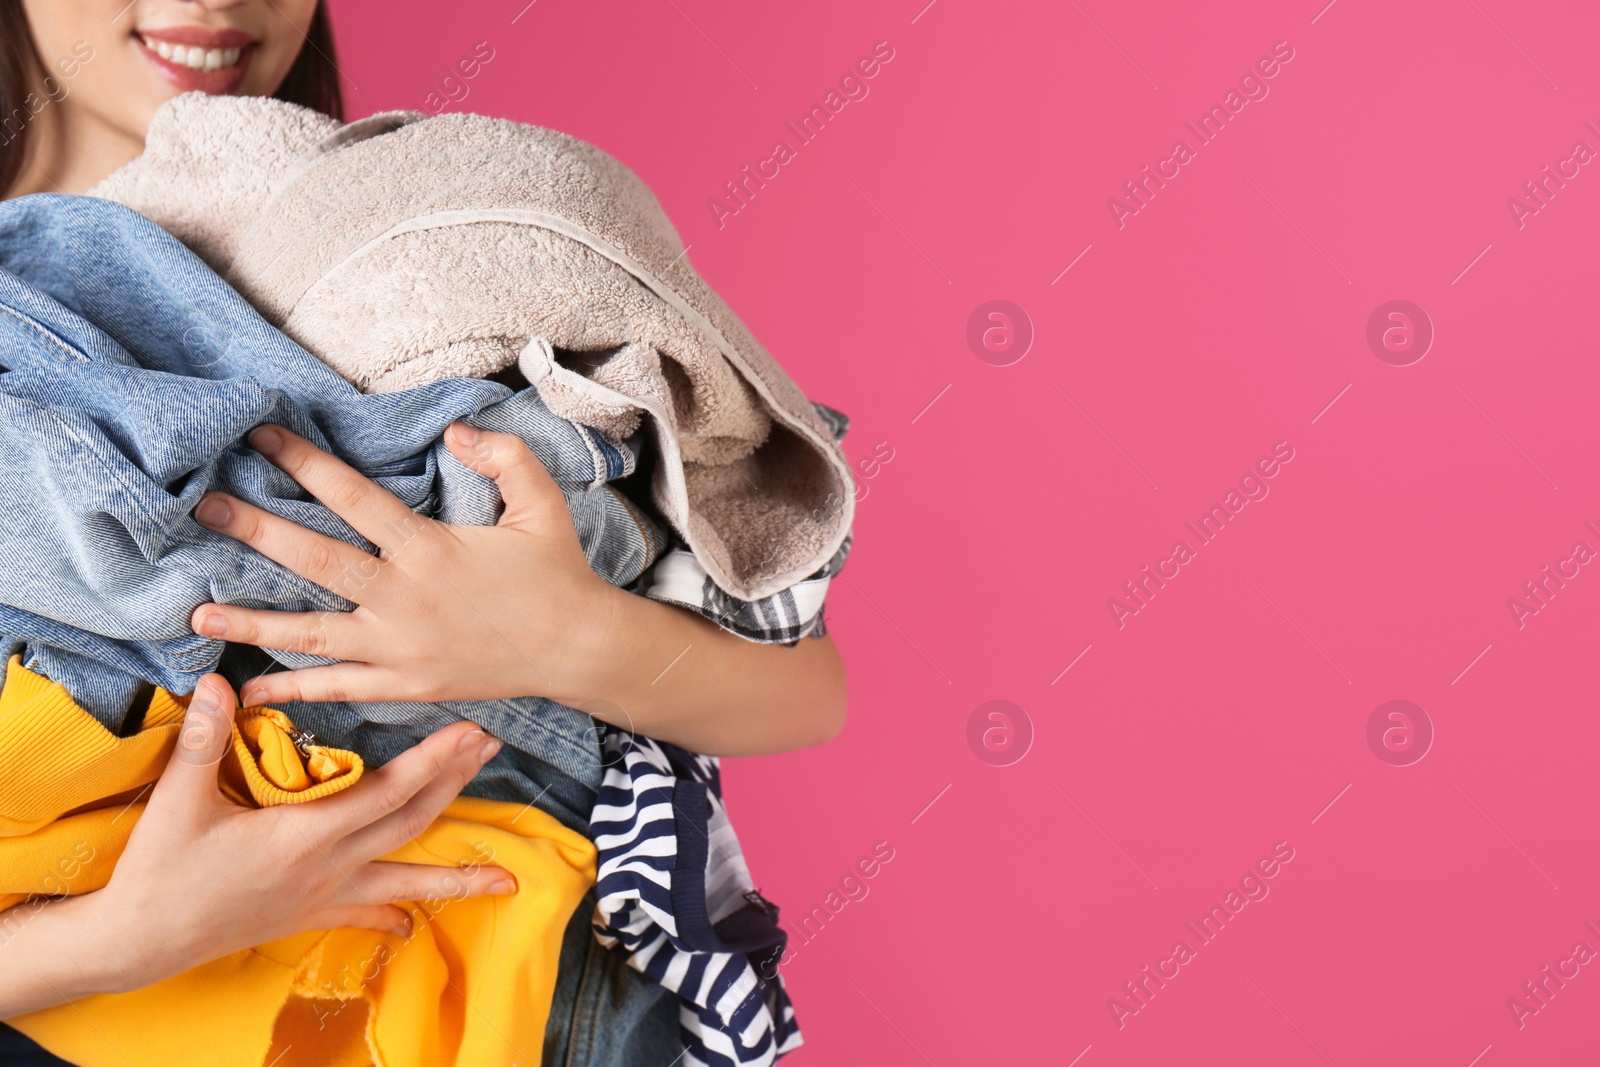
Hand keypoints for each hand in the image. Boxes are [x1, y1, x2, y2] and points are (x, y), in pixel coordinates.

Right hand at [0, 674, 513, 1009]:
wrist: (137, 940)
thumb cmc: (160, 868)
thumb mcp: (179, 798)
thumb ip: (204, 738)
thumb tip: (218, 681)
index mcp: (305, 833)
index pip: (388, 790)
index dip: (434, 761)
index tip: (469, 731)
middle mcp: (328, 867)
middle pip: (410, 822)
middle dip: (455, 784)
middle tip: (491, 749)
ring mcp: (323, 896)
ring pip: (404, 881)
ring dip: (455, 874)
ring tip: (505, 877)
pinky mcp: (308, 916)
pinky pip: (363, 917)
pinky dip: (394, 918)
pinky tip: (415, 926)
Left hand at [189, 423, 626, 707]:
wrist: (578, 649)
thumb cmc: (557, 573)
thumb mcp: (542, 503)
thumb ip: (502, 456)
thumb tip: (455, 430)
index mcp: (429, 548)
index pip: (353, 497)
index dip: (305, 463)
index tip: (261, 437)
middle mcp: (403, 598)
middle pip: (315, 559)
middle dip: (255, 531)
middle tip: (203, 509)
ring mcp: (399, 647)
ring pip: (310, 632)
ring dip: (252, 620)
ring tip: (197, 610)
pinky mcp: (405, 685)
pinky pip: (338, 687)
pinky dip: (292, 691)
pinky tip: (247, 690)